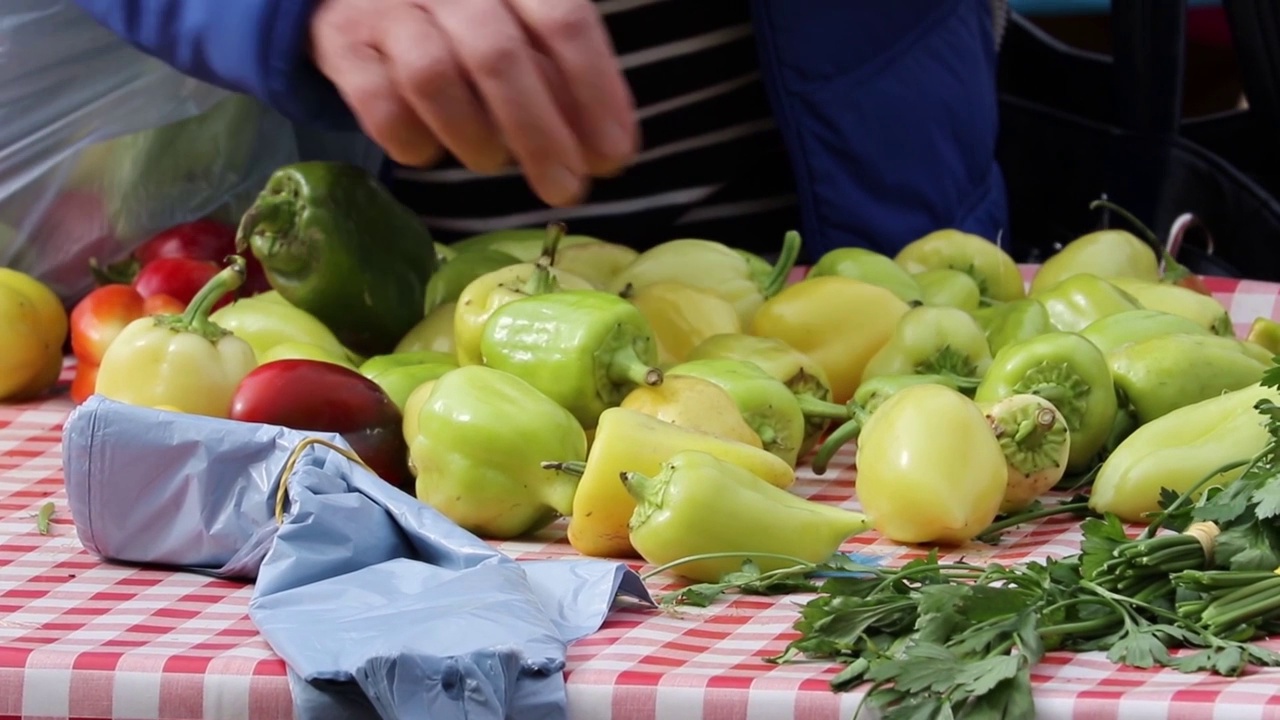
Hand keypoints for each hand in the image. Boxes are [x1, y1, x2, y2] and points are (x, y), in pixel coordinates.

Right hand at [310, 0, 639, 206]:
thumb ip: (568, 78)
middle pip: (499, 57)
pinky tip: (430, 150)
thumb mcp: (526, 27)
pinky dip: (412, 141)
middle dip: (540, 135)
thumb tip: (609, 153)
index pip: (564, 19)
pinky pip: (379, 103)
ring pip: (434, 77)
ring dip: (475, 137)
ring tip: (491, 161)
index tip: (614, 156)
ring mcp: (389, 8)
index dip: (596, 92)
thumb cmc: (466, 16)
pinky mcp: (342, 44)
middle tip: (565, 189)